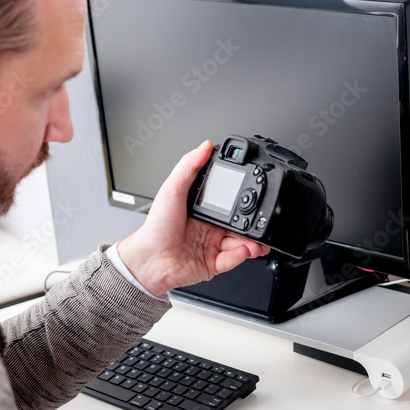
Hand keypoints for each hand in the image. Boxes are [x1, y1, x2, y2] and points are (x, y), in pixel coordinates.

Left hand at [116, 141, 269, 296]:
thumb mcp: (171, 190)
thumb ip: (188, 167)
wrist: (148, 260)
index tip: (255, 195)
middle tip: (260, 221)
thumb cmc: (156, 227)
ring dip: (251, 242)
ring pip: (240, 242)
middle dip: (253, 224)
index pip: (228, 201)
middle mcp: (209, 226)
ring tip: (255, 241)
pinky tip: (243, 250)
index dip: (243, 199)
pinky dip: (240, 256)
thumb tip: (204, 147)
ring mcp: (212, 245)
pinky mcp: (213, 263)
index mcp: (202, 208)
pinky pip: (232, 259)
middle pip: (239, 223)